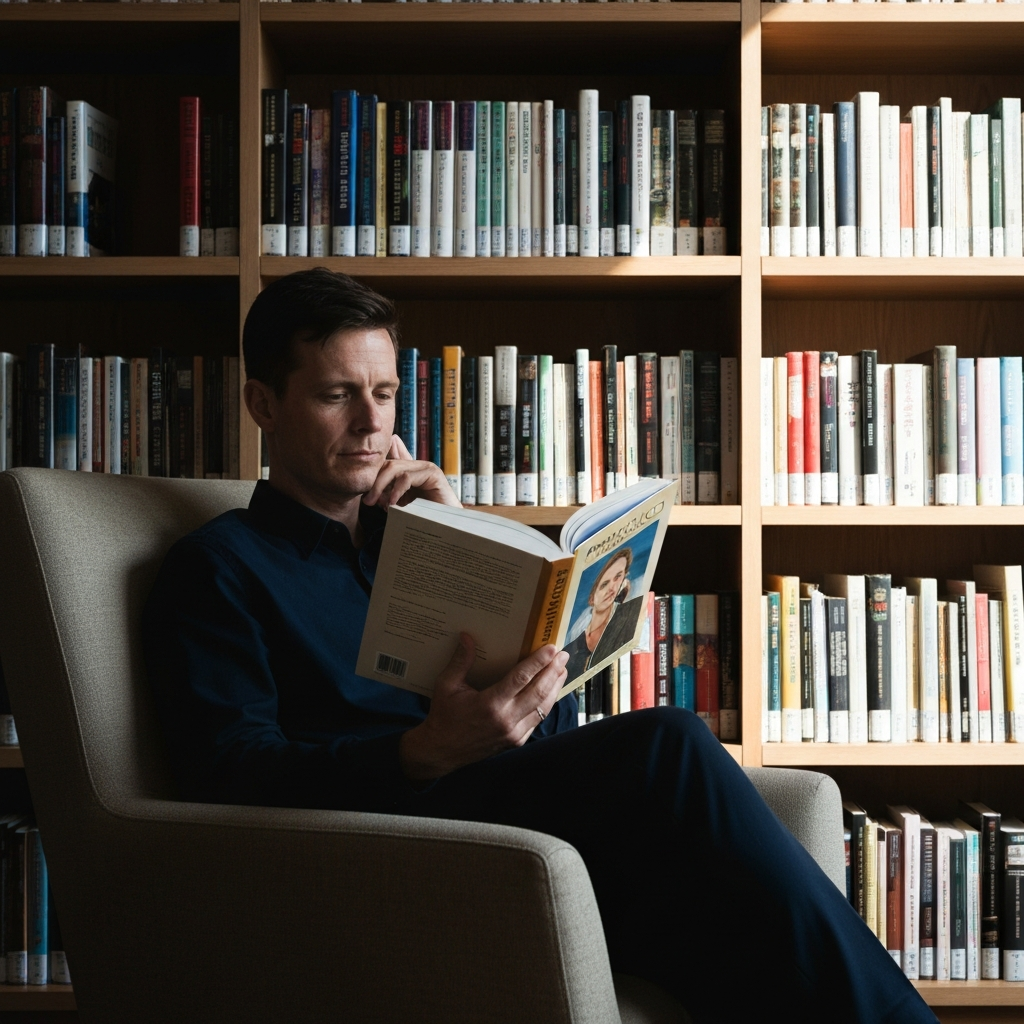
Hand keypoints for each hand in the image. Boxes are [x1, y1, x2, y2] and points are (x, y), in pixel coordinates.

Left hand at [362, 434, 461, 509]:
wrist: (450, 526)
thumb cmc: (427, 518)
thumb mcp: (401, 507)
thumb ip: (388, 498)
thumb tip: (371, 496)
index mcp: (410, 471)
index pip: (388, 459)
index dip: (374, 469)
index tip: (363, 488)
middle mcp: (417, 466)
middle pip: (387, 464)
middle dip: (374, 482)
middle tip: (366, 500)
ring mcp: (425, 468)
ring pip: (394, 468)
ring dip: (380, 486)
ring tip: (375, 502)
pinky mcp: (433, 474)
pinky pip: (407, 477)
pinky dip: (396, 490)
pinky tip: (392, 504)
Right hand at [399, 634, 569, 781]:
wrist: (442, 752)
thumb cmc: (443, 717)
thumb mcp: (446, 686)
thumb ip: (460, 661)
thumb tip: (467, 636)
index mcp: (490, 704)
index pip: (521, 678)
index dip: (538, 662)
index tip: (552, 648)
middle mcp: (506, 719)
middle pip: (539, 691)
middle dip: (553, 671)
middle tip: (563, 655)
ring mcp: (514, 733)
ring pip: (543, 707)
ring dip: (555, 687)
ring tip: (561, 669)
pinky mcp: (516, 741)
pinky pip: (537, 719)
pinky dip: (546, 703)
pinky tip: (550, 691)